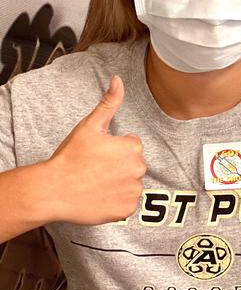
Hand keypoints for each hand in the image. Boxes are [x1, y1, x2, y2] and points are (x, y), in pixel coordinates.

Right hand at [43, 75, 145, 224]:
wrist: (53, 190)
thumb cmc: (70, 157)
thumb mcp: (89, 126)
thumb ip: (109, 103)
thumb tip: (118, 80)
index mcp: (133, 148)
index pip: (132, 145)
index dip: (113, 149)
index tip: (97, 155)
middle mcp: (139, 169)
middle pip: (133, 164)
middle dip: (118, 165)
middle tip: (95, 169)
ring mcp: (133, 191)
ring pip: (130, 183)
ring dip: (118, 183)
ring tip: (95, 183)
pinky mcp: (127, 210)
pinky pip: (127, 202)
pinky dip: (116, 201)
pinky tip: (99, 196)